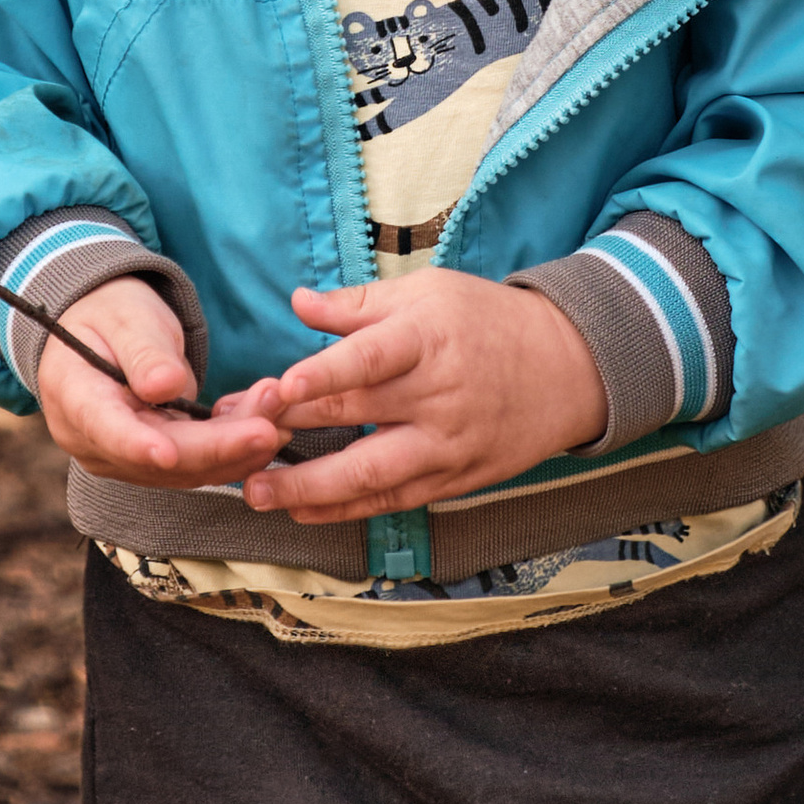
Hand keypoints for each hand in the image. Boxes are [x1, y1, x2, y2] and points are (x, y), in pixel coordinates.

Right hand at [33, 275, 291, 489]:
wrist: (102, 330)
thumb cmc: (109, 314)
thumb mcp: (125, 318)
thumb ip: (143, 354)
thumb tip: (164, 387)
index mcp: (74, 398)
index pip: (106, 430)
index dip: (138, 446)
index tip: (169, 453)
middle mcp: (94, 441)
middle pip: (161, 457)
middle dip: (220, 445)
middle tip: (271, 425)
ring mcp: (124, 457)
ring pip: (186, 467)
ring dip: (237, 447)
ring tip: (279, 414)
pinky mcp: (154, 461)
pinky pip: (197, 462)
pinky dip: (233, 445)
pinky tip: (265, 421)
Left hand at [237, 272, 604, 524]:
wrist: (568, 368)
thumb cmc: (487, 321)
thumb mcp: (428, 293)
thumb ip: (359, 305)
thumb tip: (299, 302)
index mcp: (427, 338)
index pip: (370, 358)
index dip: (324, 373)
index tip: (280, 388)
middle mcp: (438, 394)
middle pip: (358, 415)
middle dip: (291, 430)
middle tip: (235, 439)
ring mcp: (448, 442)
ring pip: (374, 473)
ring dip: (311, 487)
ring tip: (259, 492)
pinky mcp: (455, 477)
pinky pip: (395, 499)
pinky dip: (347, 508)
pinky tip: (304, 510)